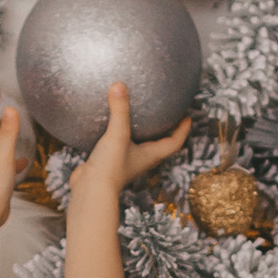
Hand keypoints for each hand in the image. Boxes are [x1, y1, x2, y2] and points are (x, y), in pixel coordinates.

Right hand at [72, 83, 190, 205]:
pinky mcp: (109, 163)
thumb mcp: (117, 134)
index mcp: (150, 155)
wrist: (89, 192)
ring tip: (140, 117)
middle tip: (167, 114)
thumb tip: (119, 85)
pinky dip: (118, 135)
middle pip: (160, 145)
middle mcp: (141, 160)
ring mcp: (124, 163)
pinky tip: (108, 124)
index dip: (183, 130)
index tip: (188, 116)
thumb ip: (120, 110)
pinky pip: (118, 146)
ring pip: (139, 146)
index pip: (174, 142)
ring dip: (142, 134)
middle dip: (165, 131)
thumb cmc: (110, 167)